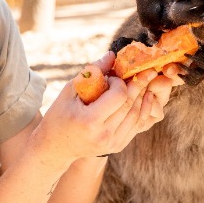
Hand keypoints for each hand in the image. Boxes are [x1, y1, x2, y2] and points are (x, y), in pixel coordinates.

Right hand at [36, 52, 180, 164]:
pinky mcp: (117, 146)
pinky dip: (142, 110)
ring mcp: (112, 143)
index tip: (113, 78)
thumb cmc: (60, 114)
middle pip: (130, 105)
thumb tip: (112, 55)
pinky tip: (145, 97)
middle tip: (147, 71)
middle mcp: (103, 135)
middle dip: (138, 85)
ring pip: (137, 115)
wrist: (56, 147)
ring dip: (143, 97)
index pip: (119, 96)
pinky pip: (136, 126)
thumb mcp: (70, 91)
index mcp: (90, 121)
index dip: (120, 83)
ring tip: (145, 82)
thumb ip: (92, 72)